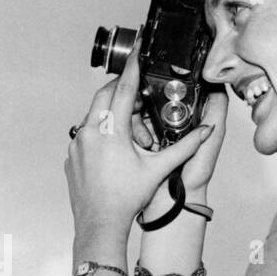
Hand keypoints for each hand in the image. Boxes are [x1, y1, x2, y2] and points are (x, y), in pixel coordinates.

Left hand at [66, 48, 227, 231]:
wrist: (99, 224)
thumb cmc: (125, 200)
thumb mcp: (158, 169)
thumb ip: (184, 147)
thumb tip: (205, 132)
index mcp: (111, 131)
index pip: (124, 88)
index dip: (133, 67)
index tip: (137, 51)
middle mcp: (89, 133)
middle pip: (105, 96)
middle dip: (121, 90)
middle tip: (137, 93)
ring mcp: (76, 144)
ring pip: (93, 115)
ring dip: (111, 114)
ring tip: (130, 129)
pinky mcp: (71, 156)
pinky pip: (85, 134)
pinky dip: (99, 132)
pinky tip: (113, 148)